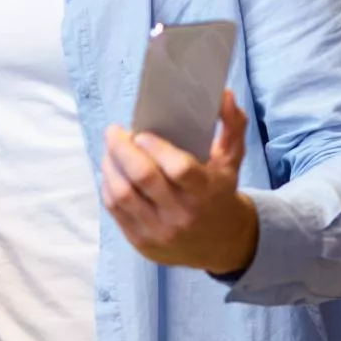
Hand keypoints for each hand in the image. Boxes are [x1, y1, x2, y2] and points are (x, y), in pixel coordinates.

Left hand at [100, 90, 256, 274]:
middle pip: (142, 178)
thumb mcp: (231, 160)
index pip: (178, 168)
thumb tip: (224, 95)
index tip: (142, 134)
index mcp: (205, 192)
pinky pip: (115, 210)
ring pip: (122, 194)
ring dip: (110, 166)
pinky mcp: (141, 242)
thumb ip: (232, 125)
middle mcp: (182, 215)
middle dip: (121, 149)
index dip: (156, 148)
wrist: (220, 245)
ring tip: (110, 150)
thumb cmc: (220, 193)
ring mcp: (159, 231)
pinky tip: (111, 172)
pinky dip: (108, 186)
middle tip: (114, 132)